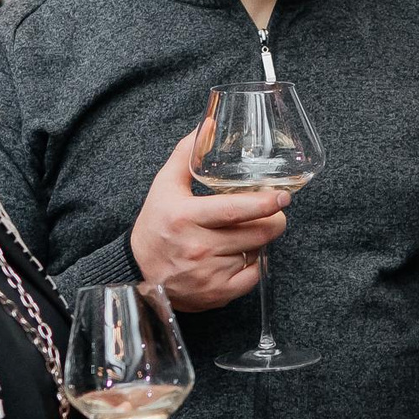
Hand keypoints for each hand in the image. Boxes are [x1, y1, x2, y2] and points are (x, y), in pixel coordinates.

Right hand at [130, 128, 290, 311]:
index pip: (235, 210)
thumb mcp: (164, 186)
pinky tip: (241, 254)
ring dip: (259, 241)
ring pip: (256, 253)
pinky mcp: (216, 294)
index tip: (282, 196)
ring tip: (247, 232)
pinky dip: (254, 264)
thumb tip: (210, 124)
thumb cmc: (155, 224)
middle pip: (256, 233)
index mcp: (186, 217)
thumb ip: (187, 153)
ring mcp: (209, 274)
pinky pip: (253, 277)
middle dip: (274, 220)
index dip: (265, 203)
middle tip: (274, 212)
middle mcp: (198, 248)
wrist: (136, 270)